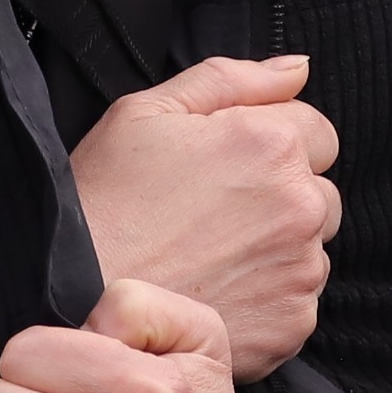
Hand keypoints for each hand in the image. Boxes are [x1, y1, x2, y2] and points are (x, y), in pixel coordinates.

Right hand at [68, 54, 341, 382]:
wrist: (73, 303)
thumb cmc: (101, 203)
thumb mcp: (145, 113)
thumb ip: (229, 78)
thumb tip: (296, 69)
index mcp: (270, 143)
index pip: (314, 129)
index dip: (266, 144)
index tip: (223, 169)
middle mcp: (300, 205)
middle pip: (318, 190)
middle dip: (279, 196)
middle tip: (210, 215)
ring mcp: (300, 269)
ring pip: (311, 247)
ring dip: (277, 247)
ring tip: (208, 256)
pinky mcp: (292, 324)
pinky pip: (299, 300)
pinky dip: (268, 296)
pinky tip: (214, 290)